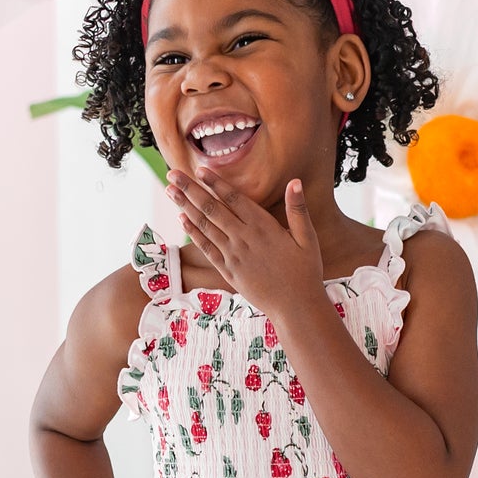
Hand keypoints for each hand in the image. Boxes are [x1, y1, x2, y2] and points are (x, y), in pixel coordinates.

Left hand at [167, 167, 324, 320]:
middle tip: (172, 174)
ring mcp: (233, 256)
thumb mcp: (308, 239)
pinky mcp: (228, 271)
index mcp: (263, 227)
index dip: (215, 182)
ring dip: (185, 207)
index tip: (199, 169)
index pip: (233, 198)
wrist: (296, 309)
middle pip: (212, 208)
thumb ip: (298, 210)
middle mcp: (244, 238)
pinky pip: (206, 249)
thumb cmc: (305, 272)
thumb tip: (294, 182)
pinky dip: (193, 233)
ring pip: (205, 226)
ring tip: (170, 191)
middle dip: (190, 189)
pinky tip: (182, 219)